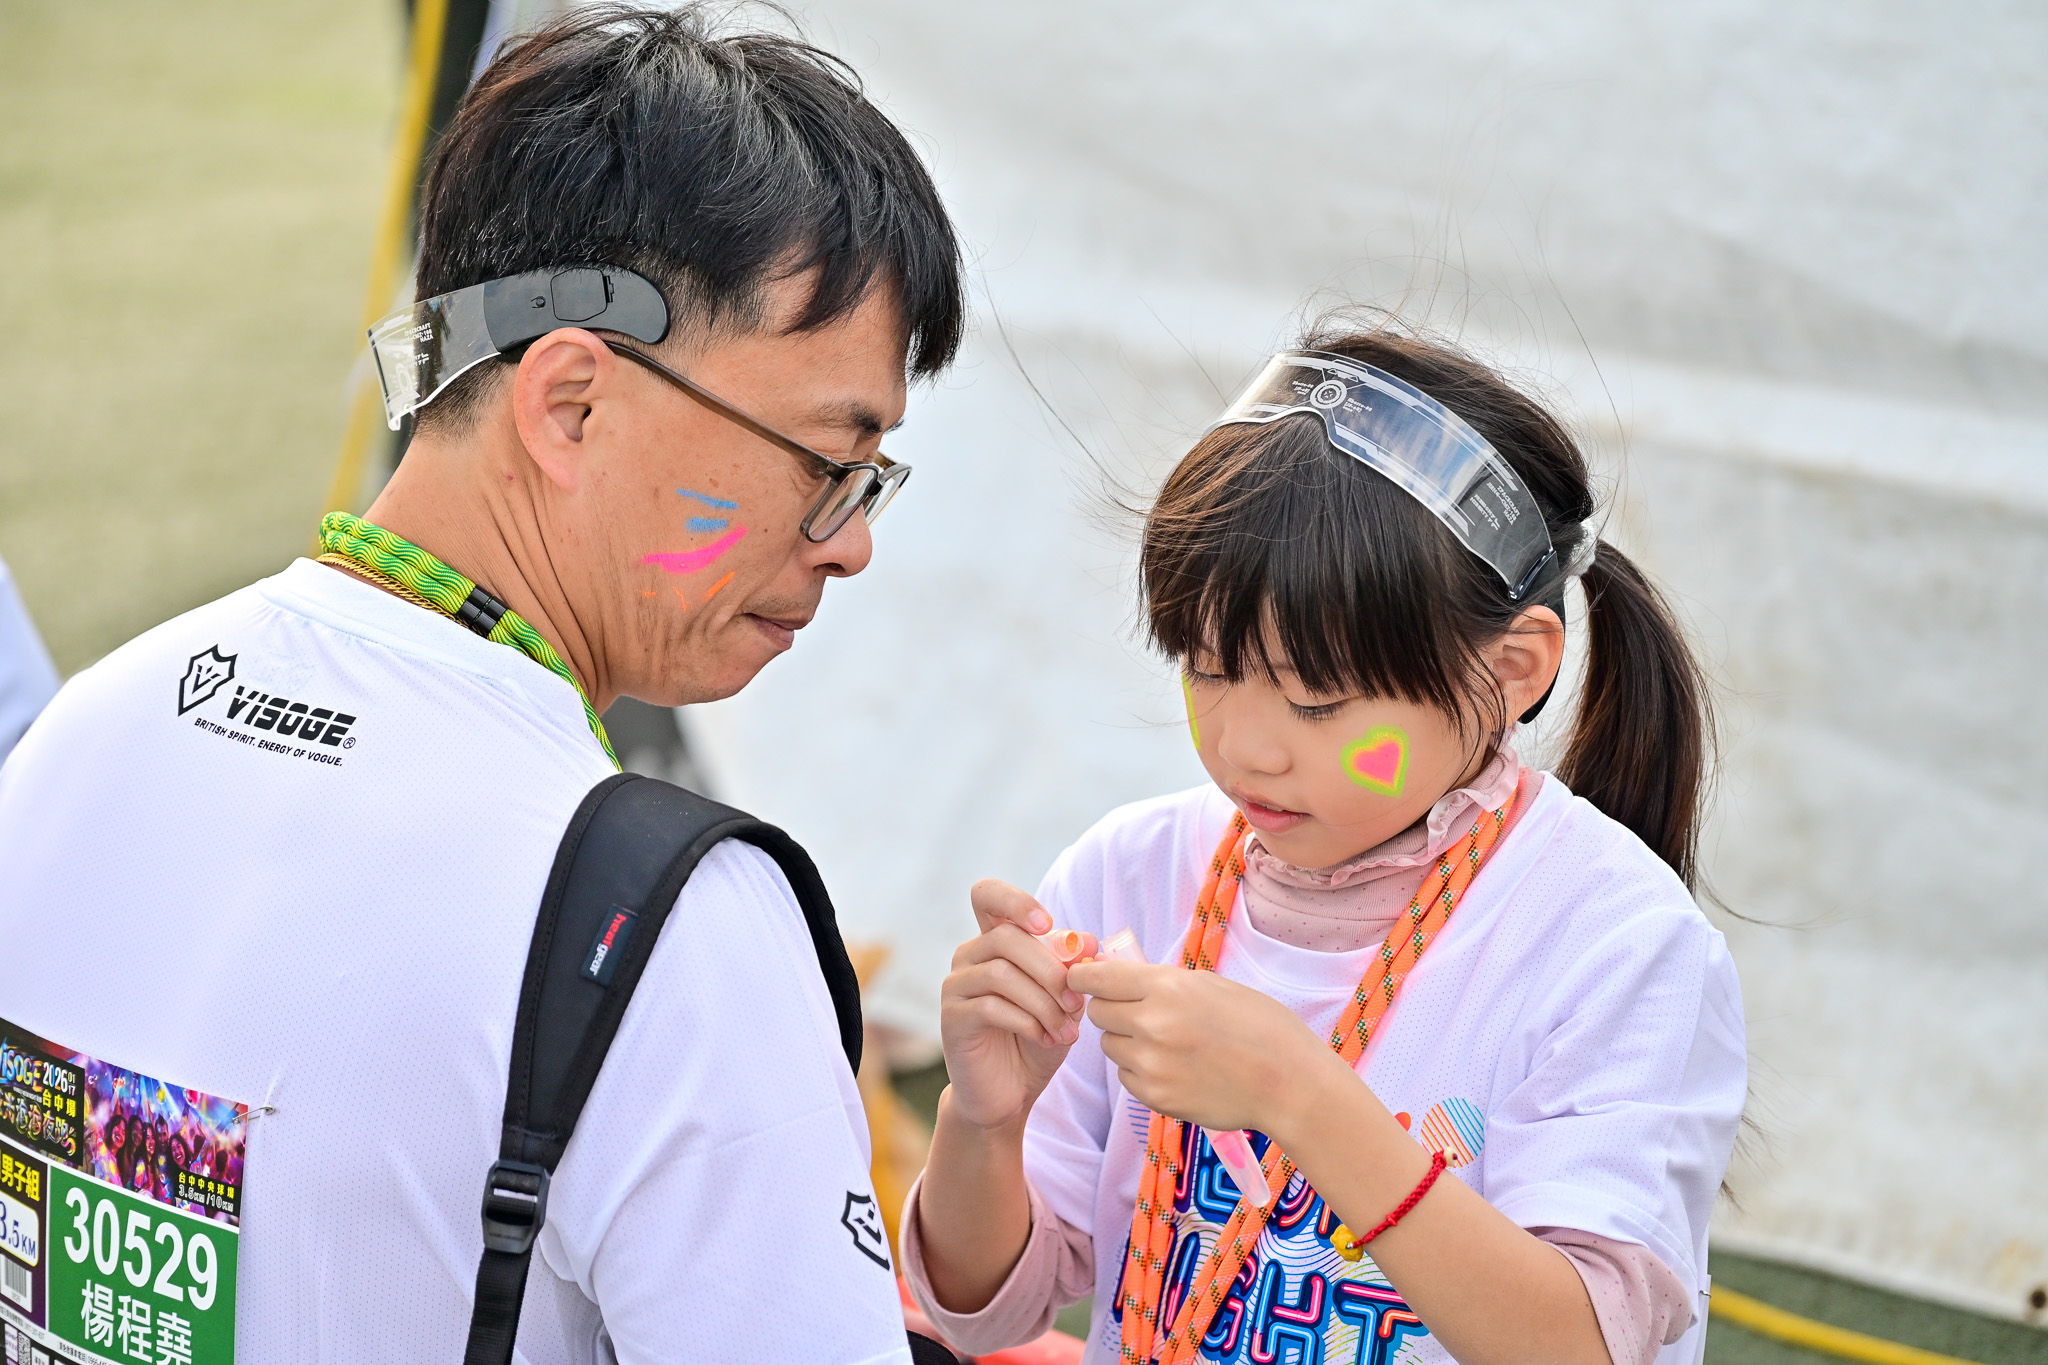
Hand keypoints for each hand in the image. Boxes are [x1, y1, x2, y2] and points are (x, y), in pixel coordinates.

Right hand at [937, 879, 1087, 1130]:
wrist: (1010, 1093)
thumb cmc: (1037, 1041)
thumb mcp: (1064, 1002)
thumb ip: (1073, 971)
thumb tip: (1090, 942)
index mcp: (994, 941)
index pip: (987, 896)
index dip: (1015, 900)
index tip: (1047, 923)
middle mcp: (969, 956)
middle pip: (1006, 937)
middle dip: (1050, 969)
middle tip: (1076, 1002)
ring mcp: (956, 986)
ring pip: (1001, 973)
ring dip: (1043, 1002)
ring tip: (1066, 1029)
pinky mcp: (952, 1018)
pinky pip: (990, 1006)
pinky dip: (1027, 1022)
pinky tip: (1044, 1039)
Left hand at [1065, 959, 1338, 1135]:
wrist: (1288, 1082)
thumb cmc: (1260, 1026)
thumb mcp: (1213, 986)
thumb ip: (1164, 984)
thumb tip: (1124, 979)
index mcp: (1167, 988)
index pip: (1098, 978)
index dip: (1083, 977)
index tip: (1078, 978)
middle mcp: (1152, 1025)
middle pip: (1098, 1013)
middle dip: (1109, 1010)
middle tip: (1133, 1012)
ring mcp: (1152, 1064)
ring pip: (1111, 1048)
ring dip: (1127, 1043)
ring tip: (1167, 1044)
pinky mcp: (1156, 1097)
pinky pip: (1128, 1078)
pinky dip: (1142, 1072)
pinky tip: (1176, 1069)